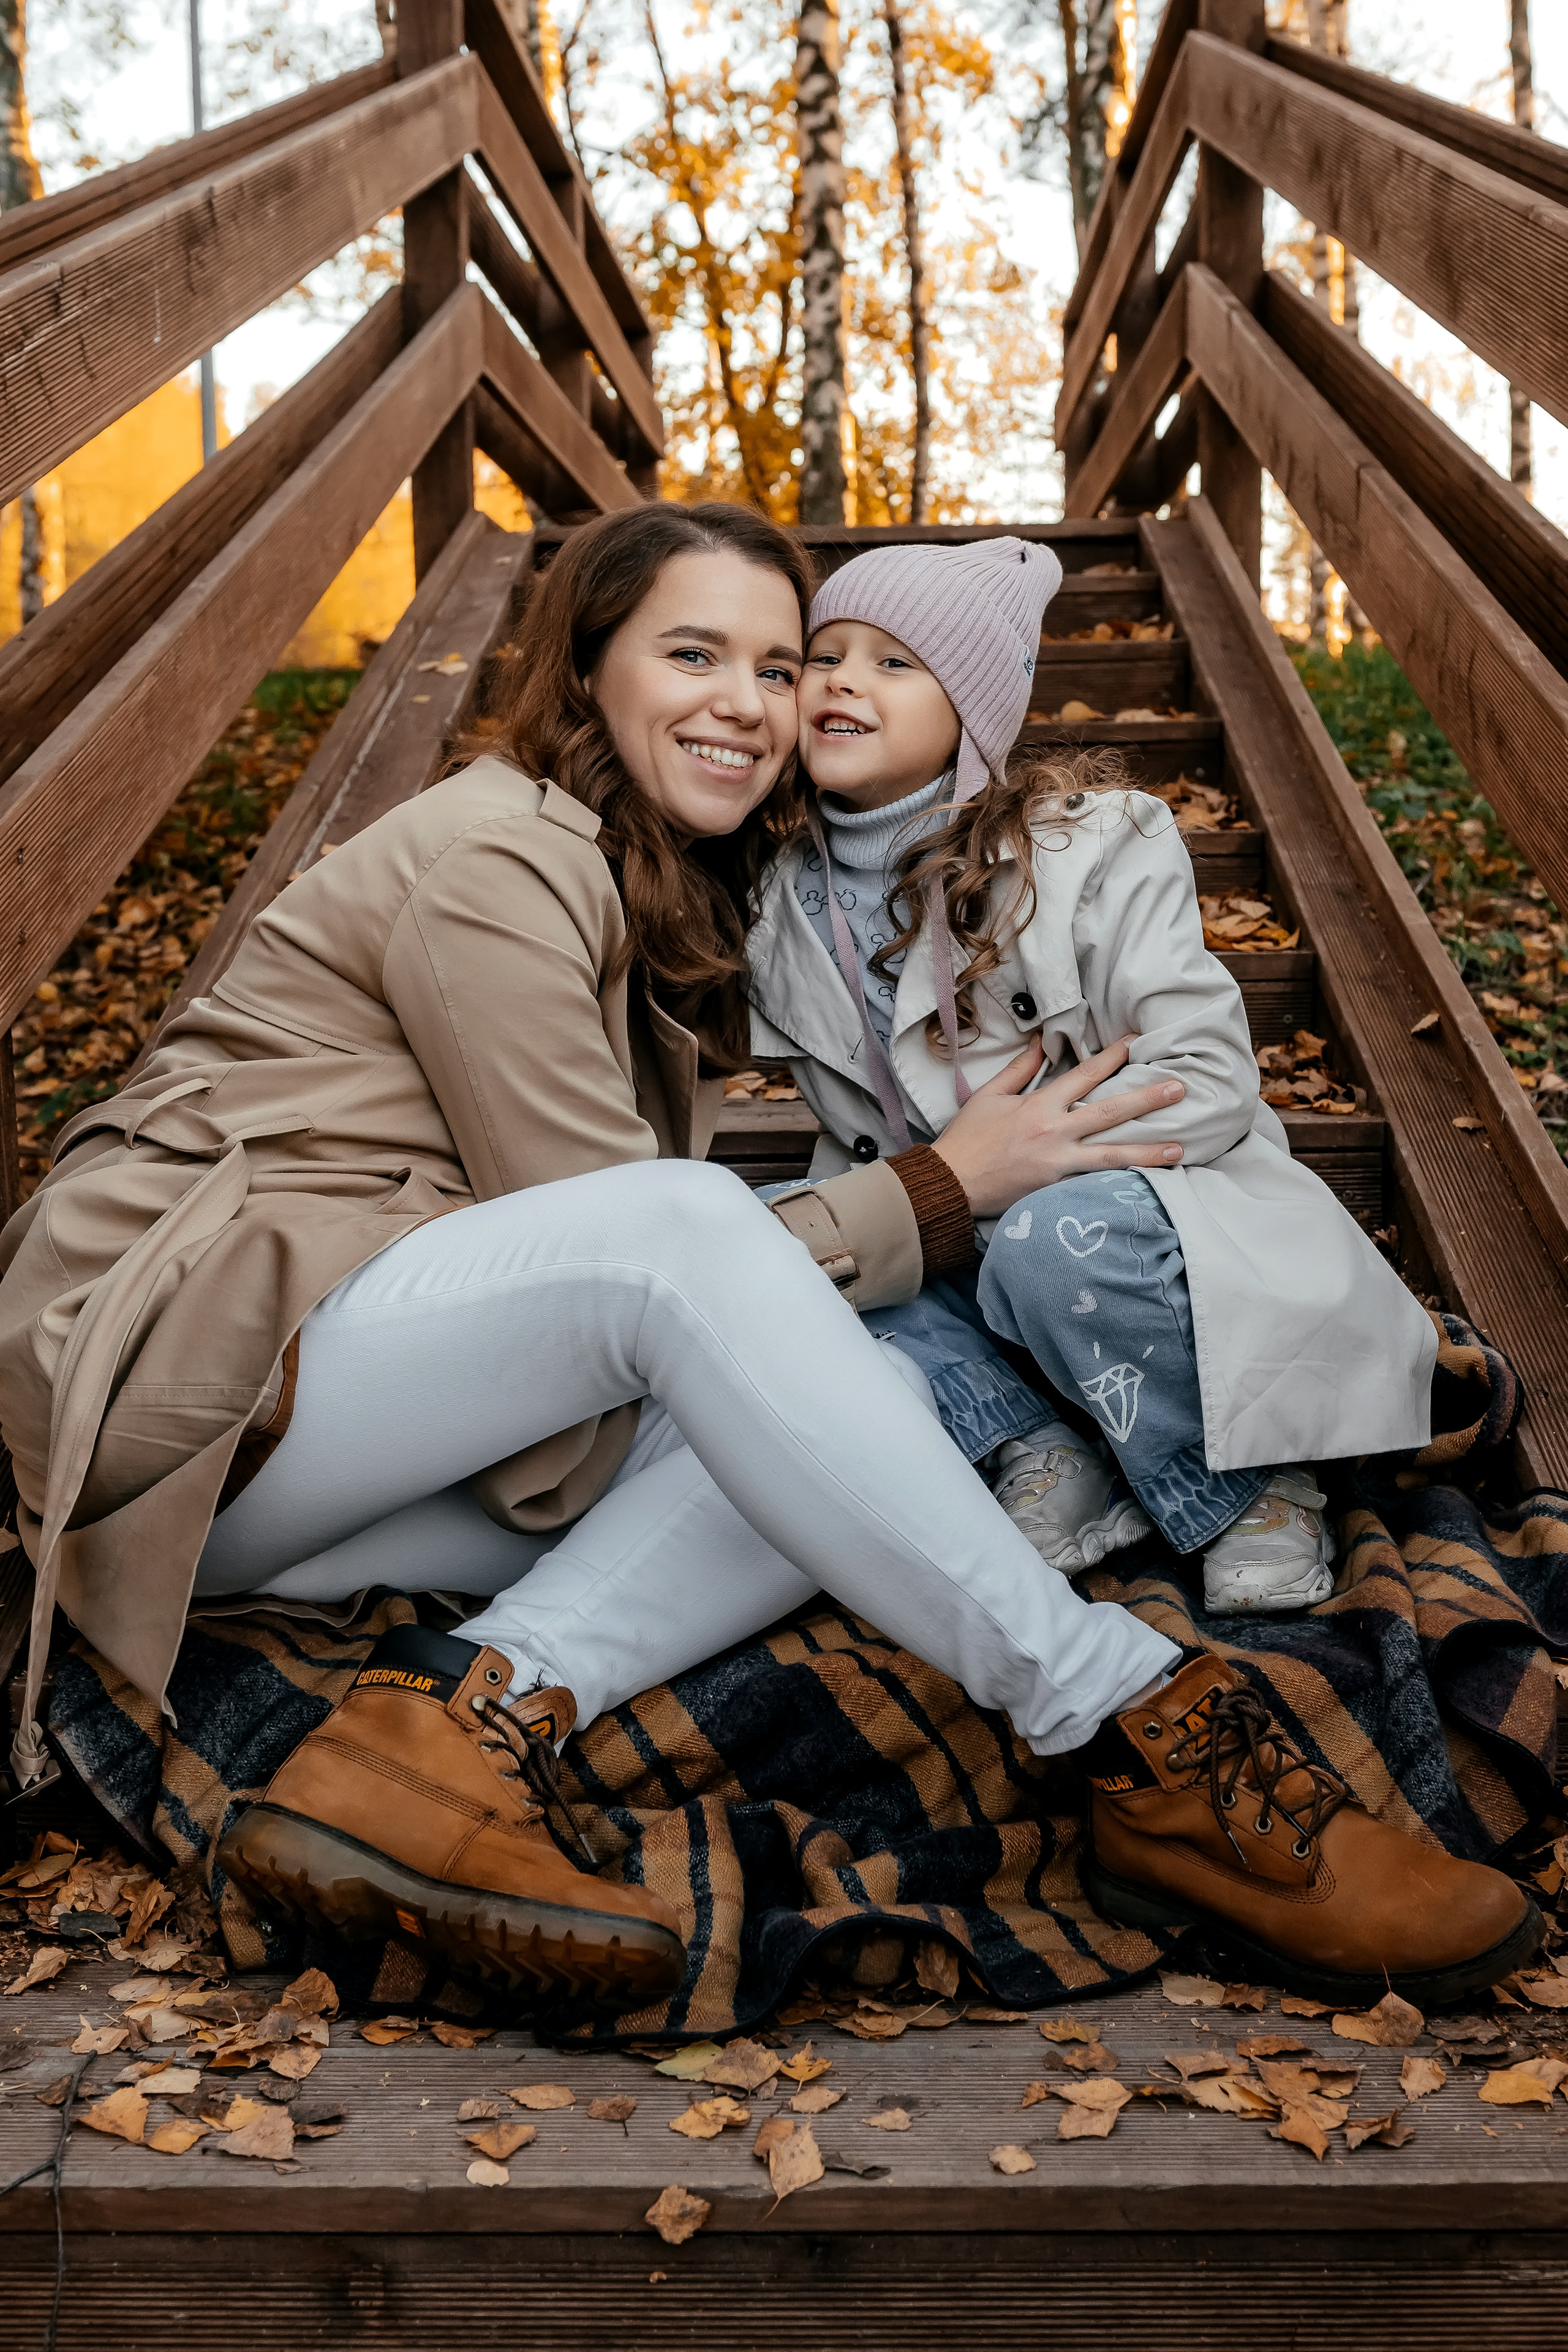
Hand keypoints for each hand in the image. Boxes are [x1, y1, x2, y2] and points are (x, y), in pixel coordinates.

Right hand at [930, 1035, 1183, 1218]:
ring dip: (1148, 1150)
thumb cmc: (968, 1140)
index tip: (1136, 1043)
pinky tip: (1147, 1182)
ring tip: (1180, 1148)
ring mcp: (1059, 1162)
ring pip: (1112, 1153)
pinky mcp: (1057, 1188)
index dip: (1112, 1056)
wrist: (951, 1184)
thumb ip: (1019, 1070)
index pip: (1085, 1074)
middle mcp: (1054, 1131)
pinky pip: (1096, 1182)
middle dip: (1147, 1099)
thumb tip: (1042, 1044)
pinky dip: (1122, 1181)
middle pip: (1110, 1111)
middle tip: (1179, 1089)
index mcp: (1039, 1105)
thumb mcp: (989, 1096)